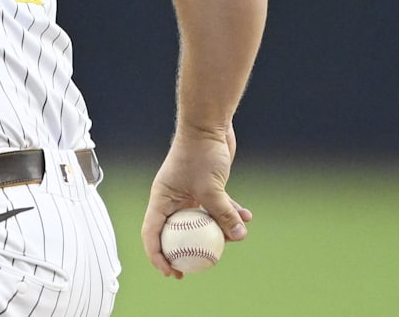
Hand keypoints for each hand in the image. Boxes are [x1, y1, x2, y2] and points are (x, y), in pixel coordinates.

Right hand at [140, 124, 252, 277]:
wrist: (208, 126)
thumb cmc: (200, 154)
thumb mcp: (212, 188)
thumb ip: (223, 214)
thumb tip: (238, 237)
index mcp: (161, 199)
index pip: (152, 233)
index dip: (158, 256)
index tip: (172, 272)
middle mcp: (172, 199)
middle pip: (175, 232)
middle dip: (186, 252)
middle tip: (196, 269)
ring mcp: (188, 194)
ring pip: (199, 222)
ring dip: (217, 231)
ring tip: (234, 237)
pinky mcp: (205, 187)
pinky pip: (216, 208)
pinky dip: (230, 213)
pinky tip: (247, 216)